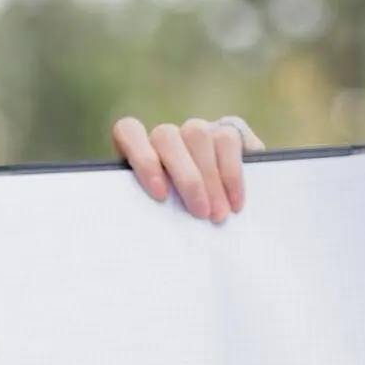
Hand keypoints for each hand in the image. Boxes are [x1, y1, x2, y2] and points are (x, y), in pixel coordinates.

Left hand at [111, 114, 266, 223]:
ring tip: (219, 214)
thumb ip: (151, 213)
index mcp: (138, 152)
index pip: (128, 131)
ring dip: (210, 178)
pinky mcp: (227, 131)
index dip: (143, 159)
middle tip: (201, 214)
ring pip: (197, 135)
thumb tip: (148, 233)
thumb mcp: (159, 220)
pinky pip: (227, 140)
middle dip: (186, 179)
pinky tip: (235, 203)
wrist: (219, 219)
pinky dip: (232, 174)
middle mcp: (165, 137)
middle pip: (166, 137)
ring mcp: (196, 131)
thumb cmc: (178, 224)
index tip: (160, 195)